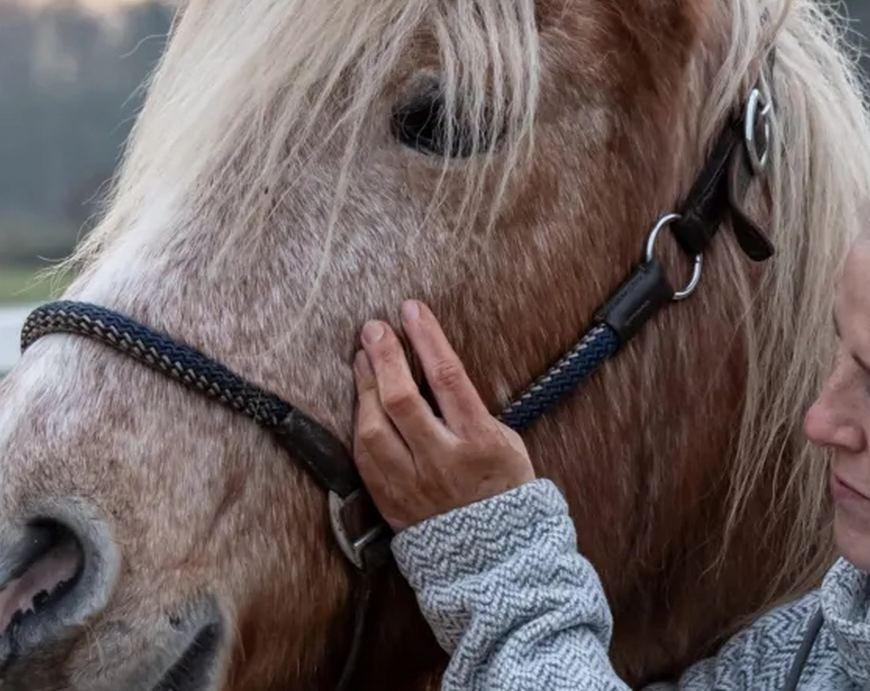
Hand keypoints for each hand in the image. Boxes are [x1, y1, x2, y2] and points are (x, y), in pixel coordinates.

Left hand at [351, 300, 534, 530]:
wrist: (496, 560)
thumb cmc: (506, 492)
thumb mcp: (508, 444)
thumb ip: (473, 412)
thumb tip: (437, 372)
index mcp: (479, 441)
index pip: (447, 378)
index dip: (426, 339)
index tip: (412, 310)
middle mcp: (442, 461)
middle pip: (401, 399)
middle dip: (385, 356)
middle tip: (374, 328)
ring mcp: (412, 483)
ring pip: (373, 428)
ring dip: (364, 387)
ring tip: (362, 358)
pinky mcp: (391, 502)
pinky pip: (364, 458)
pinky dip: (360, 423)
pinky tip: (361, 402)